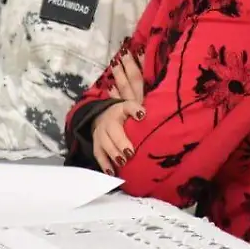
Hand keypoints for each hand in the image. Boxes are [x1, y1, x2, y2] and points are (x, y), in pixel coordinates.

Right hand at [91, 53, 145, 173]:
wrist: (101, 114)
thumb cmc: (125, 108)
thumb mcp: (135, 96)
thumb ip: (142, 91)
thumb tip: (151, 76)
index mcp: (121, 107)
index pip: (127, 105)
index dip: (134, 109)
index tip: (142, 115)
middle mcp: (109, 120)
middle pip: (114, 131)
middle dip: (121, 141)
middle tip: (131, 152)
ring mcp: (101, 133)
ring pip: (106, 144)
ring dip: (114, 153)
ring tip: (123, 161)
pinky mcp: (98, 144)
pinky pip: (100, 155)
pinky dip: (106, 164)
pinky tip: (113, 172)